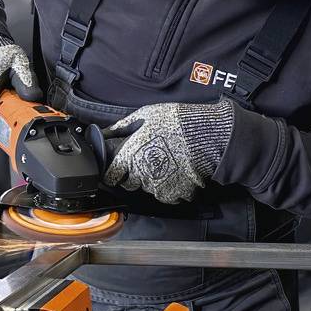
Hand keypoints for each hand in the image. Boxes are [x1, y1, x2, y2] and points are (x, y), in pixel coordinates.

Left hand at [102, 99, 234, 203]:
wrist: (206, 136)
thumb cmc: (175, 121)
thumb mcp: (145, 115)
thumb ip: (122, 127)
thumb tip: (104, 133)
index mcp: (129, 156)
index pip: (111, 176)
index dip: (112, 173)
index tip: (117, 170)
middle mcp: (140, 174)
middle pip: (129, 184)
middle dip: (134, 175)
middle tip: (146, 161)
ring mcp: (158, 186)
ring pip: (148, 189)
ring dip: (153, 180)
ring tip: (166, 163)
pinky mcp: (174, 193)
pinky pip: (167, 194)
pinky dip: (170, 186)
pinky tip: (177, 172)